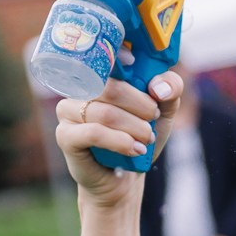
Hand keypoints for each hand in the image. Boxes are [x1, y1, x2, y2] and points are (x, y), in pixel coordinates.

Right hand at [55, 72, 181, 210]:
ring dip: (134, 127)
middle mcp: (79, 88)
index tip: (150, 83)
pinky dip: (120, 141)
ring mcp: (68, 110)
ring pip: (105, 112)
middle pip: (111, 88)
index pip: (108, 57)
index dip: (128, 61)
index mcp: (100, 74)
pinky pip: (93, 132)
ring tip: (147, 139)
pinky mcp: (65, 135)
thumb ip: (170, 90)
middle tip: (154, 119)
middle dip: (141, 106)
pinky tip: (135, 150)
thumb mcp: (164, 112)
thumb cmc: (139, 138)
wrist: (124, 178)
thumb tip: (158, 87)